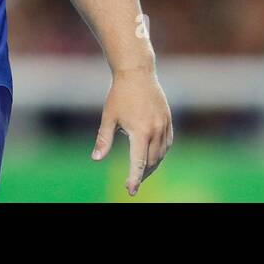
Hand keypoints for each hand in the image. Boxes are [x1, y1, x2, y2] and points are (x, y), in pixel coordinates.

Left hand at [91, 66, 172, 196]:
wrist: (137, 72)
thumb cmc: (119, 94)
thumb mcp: (109, 117)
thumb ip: (103, 139)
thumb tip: (96, 158)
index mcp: (140, 132)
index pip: (138, 163)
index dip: (135, 179)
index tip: (131, 191)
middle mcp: (155, 130)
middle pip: (151, 162)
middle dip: (142, 175)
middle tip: (131, 182)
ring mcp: (164, 124)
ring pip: (161, 154)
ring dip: (152, 166)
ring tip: (141, 172)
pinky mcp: (168, 119)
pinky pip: (167, 143)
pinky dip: (161, 153)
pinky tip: (153, 156)